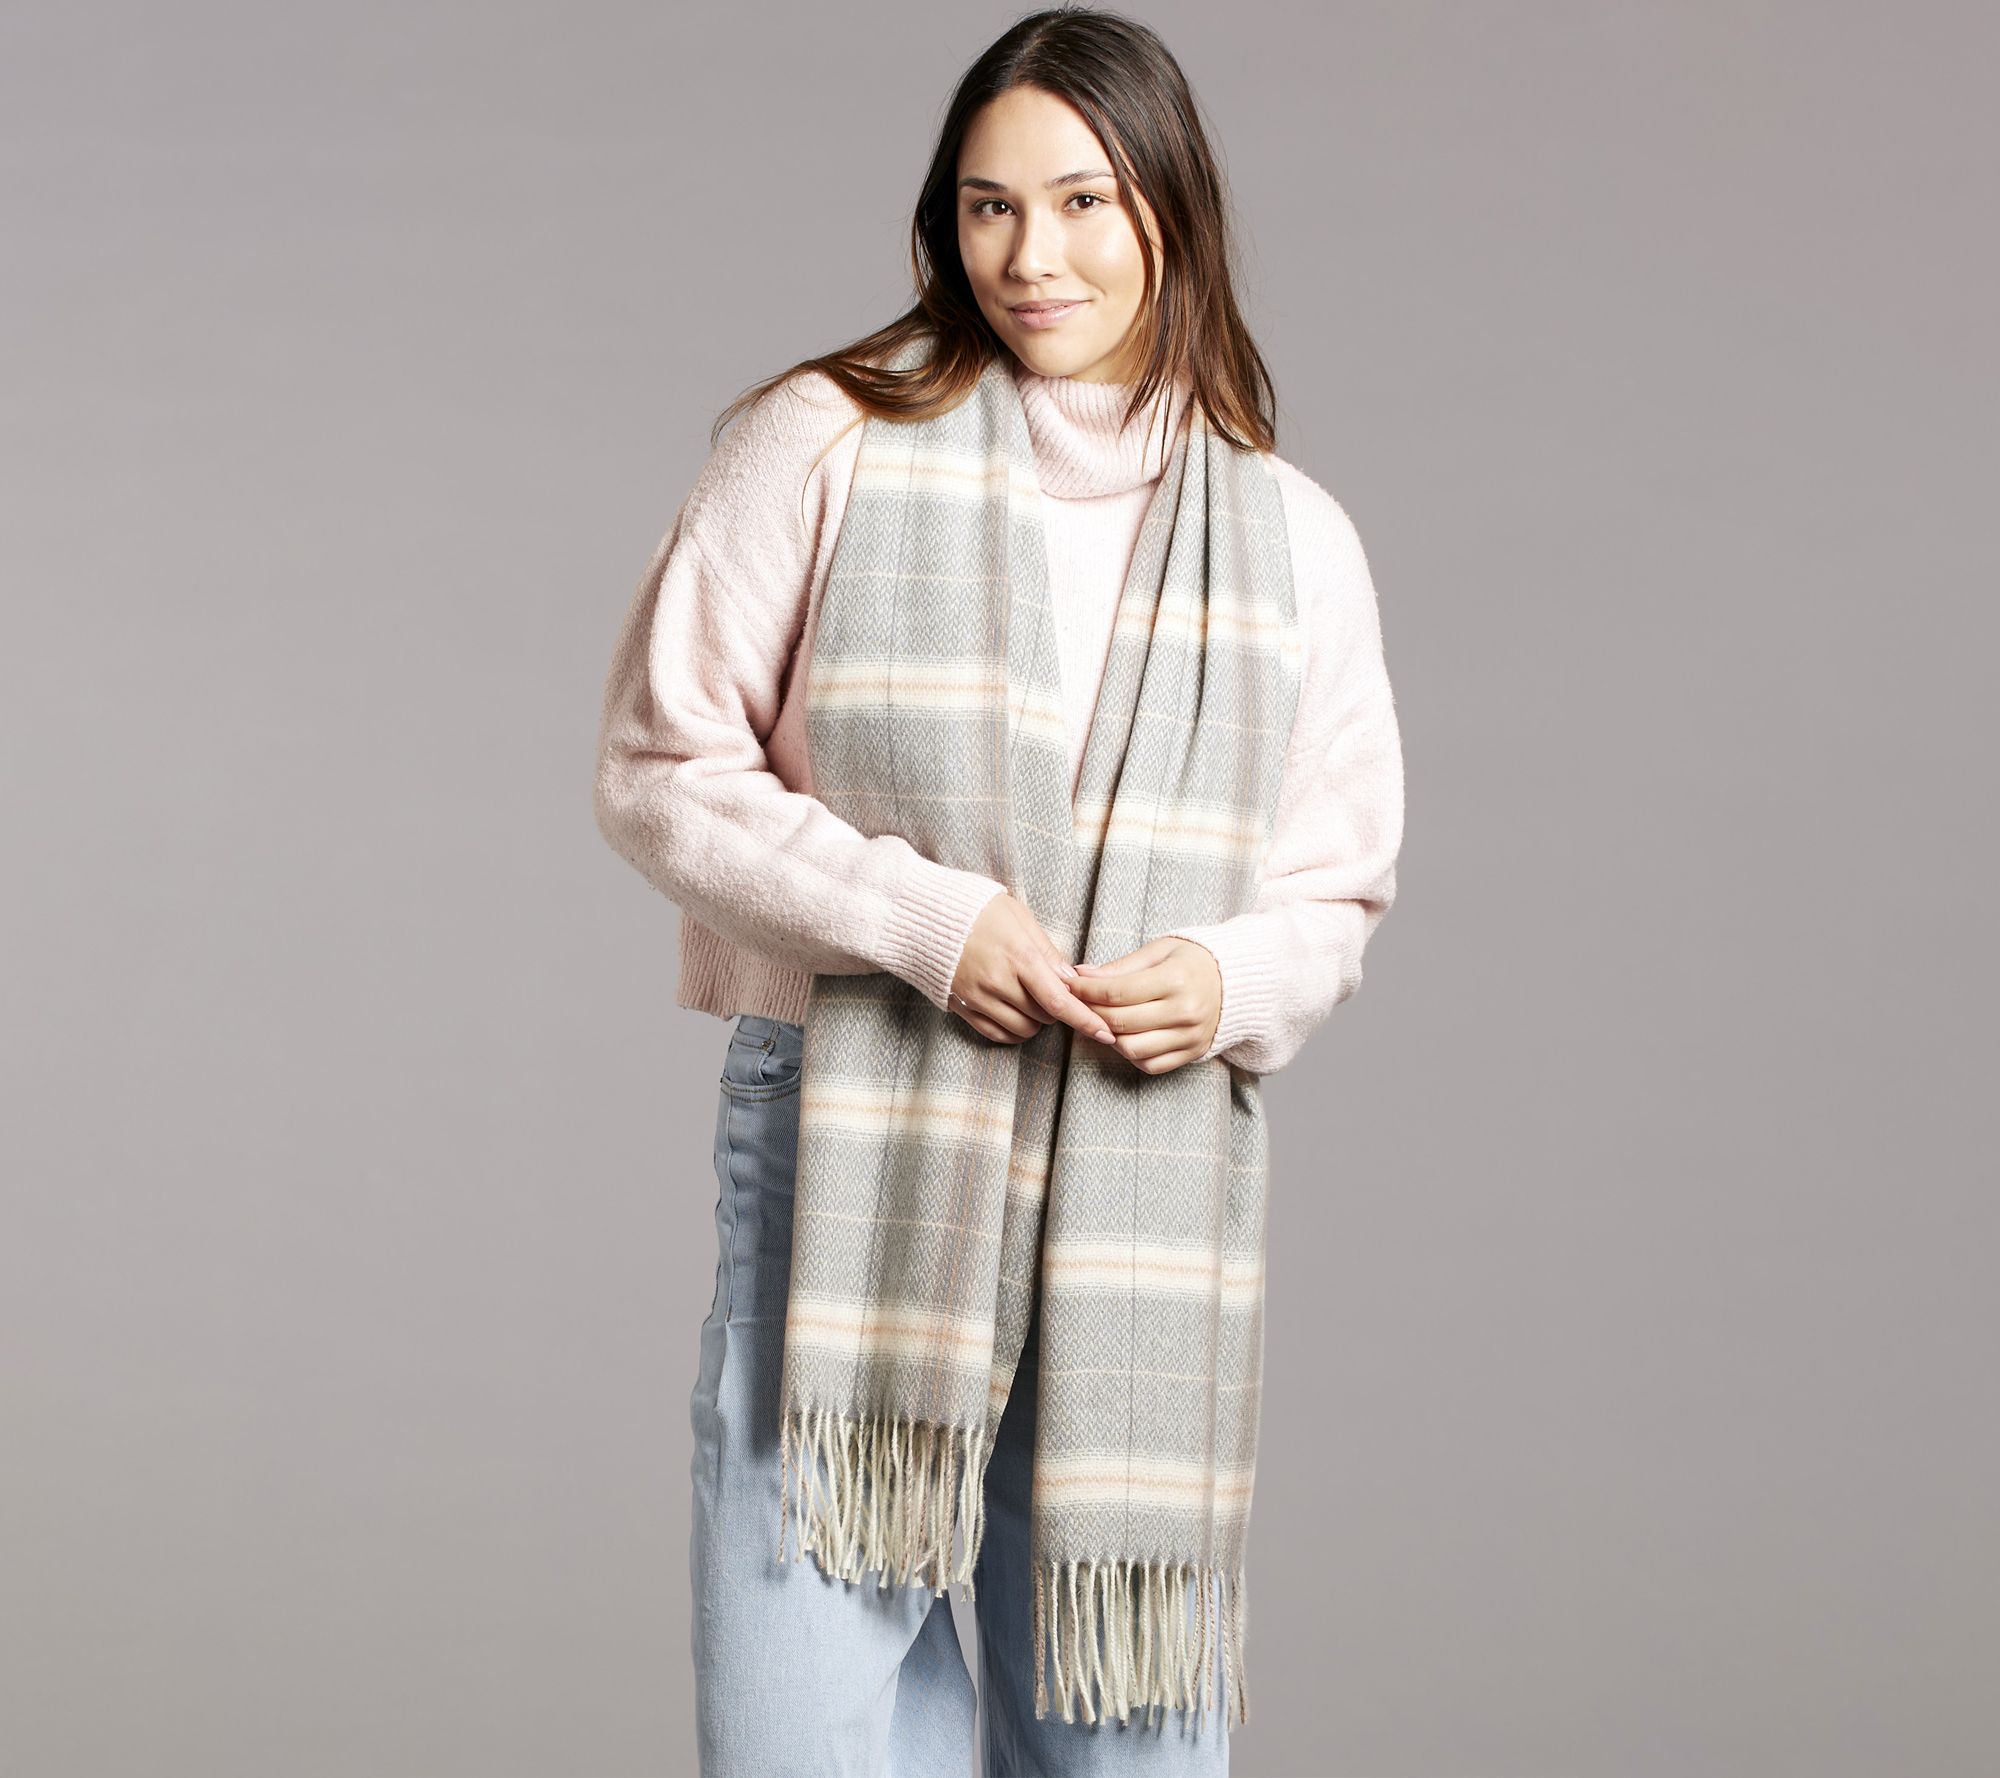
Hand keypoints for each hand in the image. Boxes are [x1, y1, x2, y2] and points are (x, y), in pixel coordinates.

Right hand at [947, 893, 1119, 1047]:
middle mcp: (998, 982)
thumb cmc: (976, 909)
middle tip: (1051, 988)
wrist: (924, 915)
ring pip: (1022, 1030)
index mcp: (1019, 957)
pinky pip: (996, 1034)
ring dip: (1035, 1021)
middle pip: (1044, 1017)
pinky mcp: (962, 1007)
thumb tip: (1070, 977)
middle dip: (1057, 1009)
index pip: (1059, 1000)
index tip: (1105, 1034)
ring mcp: (978, 998)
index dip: (1085, 1020)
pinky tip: (1014, 1013)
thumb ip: (1046, 949)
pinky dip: (1012, 1030)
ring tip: (1029, 997)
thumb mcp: (1018, 916)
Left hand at [1067, 936, 1220, 1073]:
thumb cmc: (1194, 960)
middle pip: (1120, 1022)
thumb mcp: (1160, 951)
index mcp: (1176, 979)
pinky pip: (1150, 1065)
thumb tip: (1081, 975)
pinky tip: (1124, 1035)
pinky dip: (1130, 1054)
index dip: (1086, 990)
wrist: (1238, 982)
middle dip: (1090, 1012)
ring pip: (1131, 1048)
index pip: (1117, 992)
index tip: (1070, 984)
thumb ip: (1121, 967)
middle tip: (1076, 1002)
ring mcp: (1190, 1036)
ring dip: (1107, 1036)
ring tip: (1100, 1019)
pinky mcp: (1192, 1053)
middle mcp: (1185, 1011)